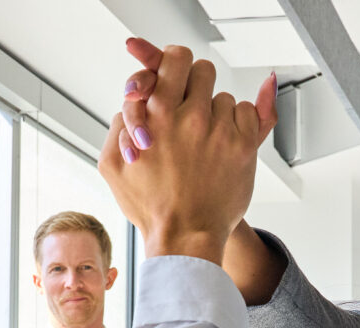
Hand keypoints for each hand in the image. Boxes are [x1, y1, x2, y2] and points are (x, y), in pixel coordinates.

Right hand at [96, 40, 275, 263]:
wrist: (185, 237)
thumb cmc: (149, 204)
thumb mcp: (111, 164)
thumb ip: (117, 123)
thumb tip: (135, 92)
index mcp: (154, 115)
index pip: (173, 59)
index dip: (173, 60)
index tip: (174, 71)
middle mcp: (187, 118)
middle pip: (201, 69)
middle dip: (195, 84)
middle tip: (190, 105)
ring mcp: (218, 131)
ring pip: (223, 97)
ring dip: (215, 113)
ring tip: (204, 141)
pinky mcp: (243, 146)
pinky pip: (247, 113)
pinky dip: (238, 124)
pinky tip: (223, 146)